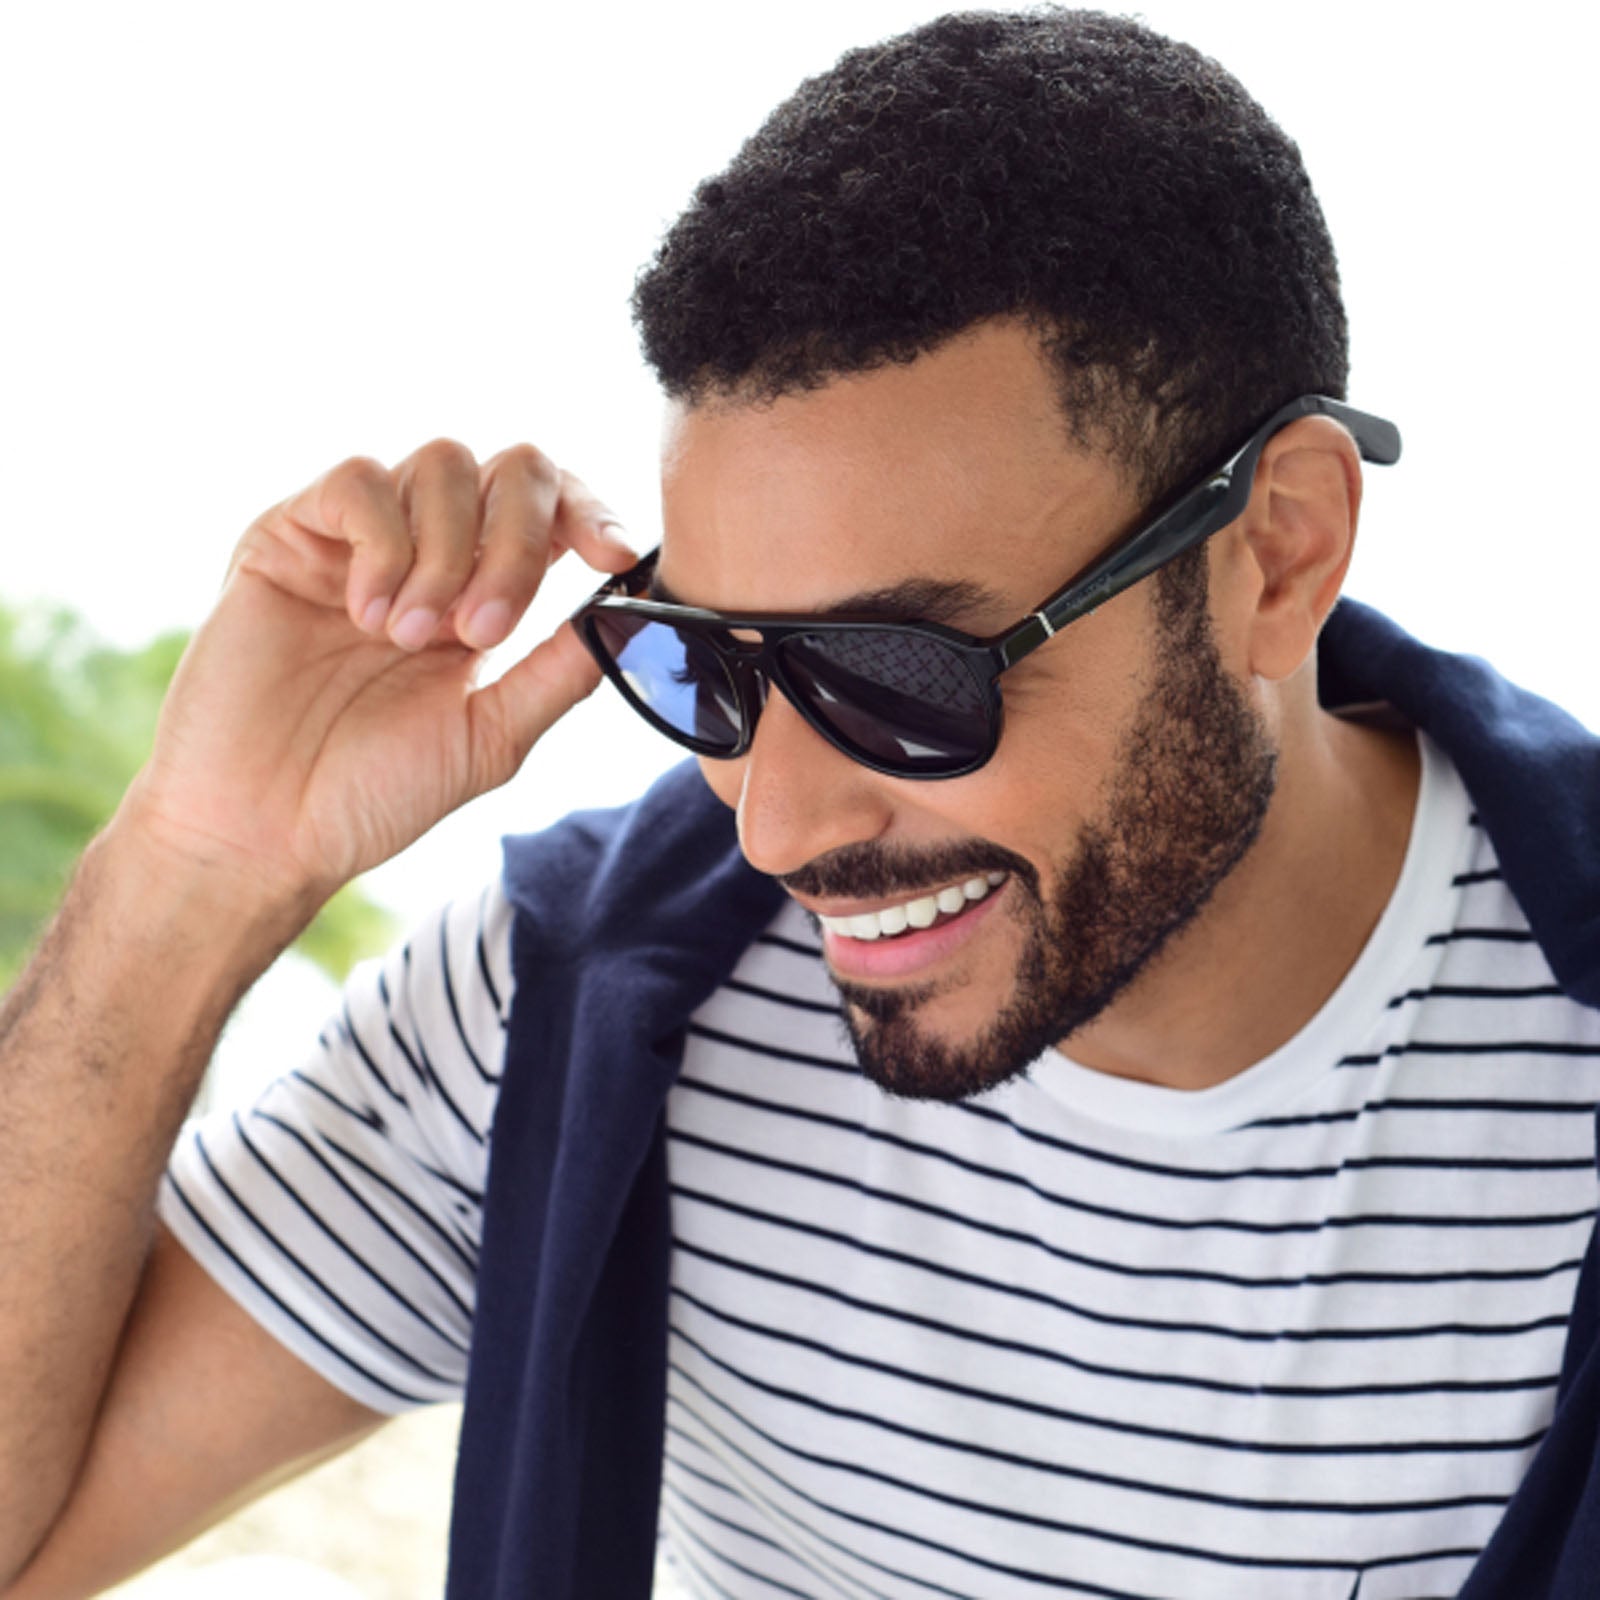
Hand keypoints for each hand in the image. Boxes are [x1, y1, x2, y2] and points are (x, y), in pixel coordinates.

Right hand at [120, 438, 634, 909]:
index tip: (613, 555)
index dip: (592, 513)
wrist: (265, 829)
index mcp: (488, 594)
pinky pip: (360, 481)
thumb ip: (560, 671)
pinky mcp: (291, 533)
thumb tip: (630, 613)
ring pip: (443, 464)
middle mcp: (431, 553)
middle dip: (518, 540)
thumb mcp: (493, 735)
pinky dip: (382, 544)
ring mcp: (362, 538)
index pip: (556, 509)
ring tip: (410, 639)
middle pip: (513, 469)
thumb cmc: (373, 792)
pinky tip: (366, 615)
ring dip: (447, 552)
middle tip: (481, 630)